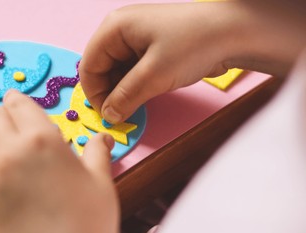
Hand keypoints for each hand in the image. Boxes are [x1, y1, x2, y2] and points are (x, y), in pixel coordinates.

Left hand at [0, 90, 119, 232]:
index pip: (18, 105)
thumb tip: (103, 137)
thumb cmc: (91, 219)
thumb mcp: (101, 178)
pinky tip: (8, 175)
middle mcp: (10, 154)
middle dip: (6, 115)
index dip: (18, 99)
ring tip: (13, 148)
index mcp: (41, 141)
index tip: (18, 99)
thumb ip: (98, 150)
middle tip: (19, 123)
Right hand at [79, 2, 241, 123]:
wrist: (233, 34)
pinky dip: (134, 88)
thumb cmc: (193, 44)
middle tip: (120, 115)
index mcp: (115, 27)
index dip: (94, 93)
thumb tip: (109, 116)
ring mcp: (137, 41)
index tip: (107, 115)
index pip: (89, 65)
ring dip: (122, 93)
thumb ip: (126, 97)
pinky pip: (132, 73)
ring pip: (117, 73)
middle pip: (101, 69)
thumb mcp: (154, 74)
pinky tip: (141, 100)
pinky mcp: (151, 52)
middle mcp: (122, 32)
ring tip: (132, 109)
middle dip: (108, 94)